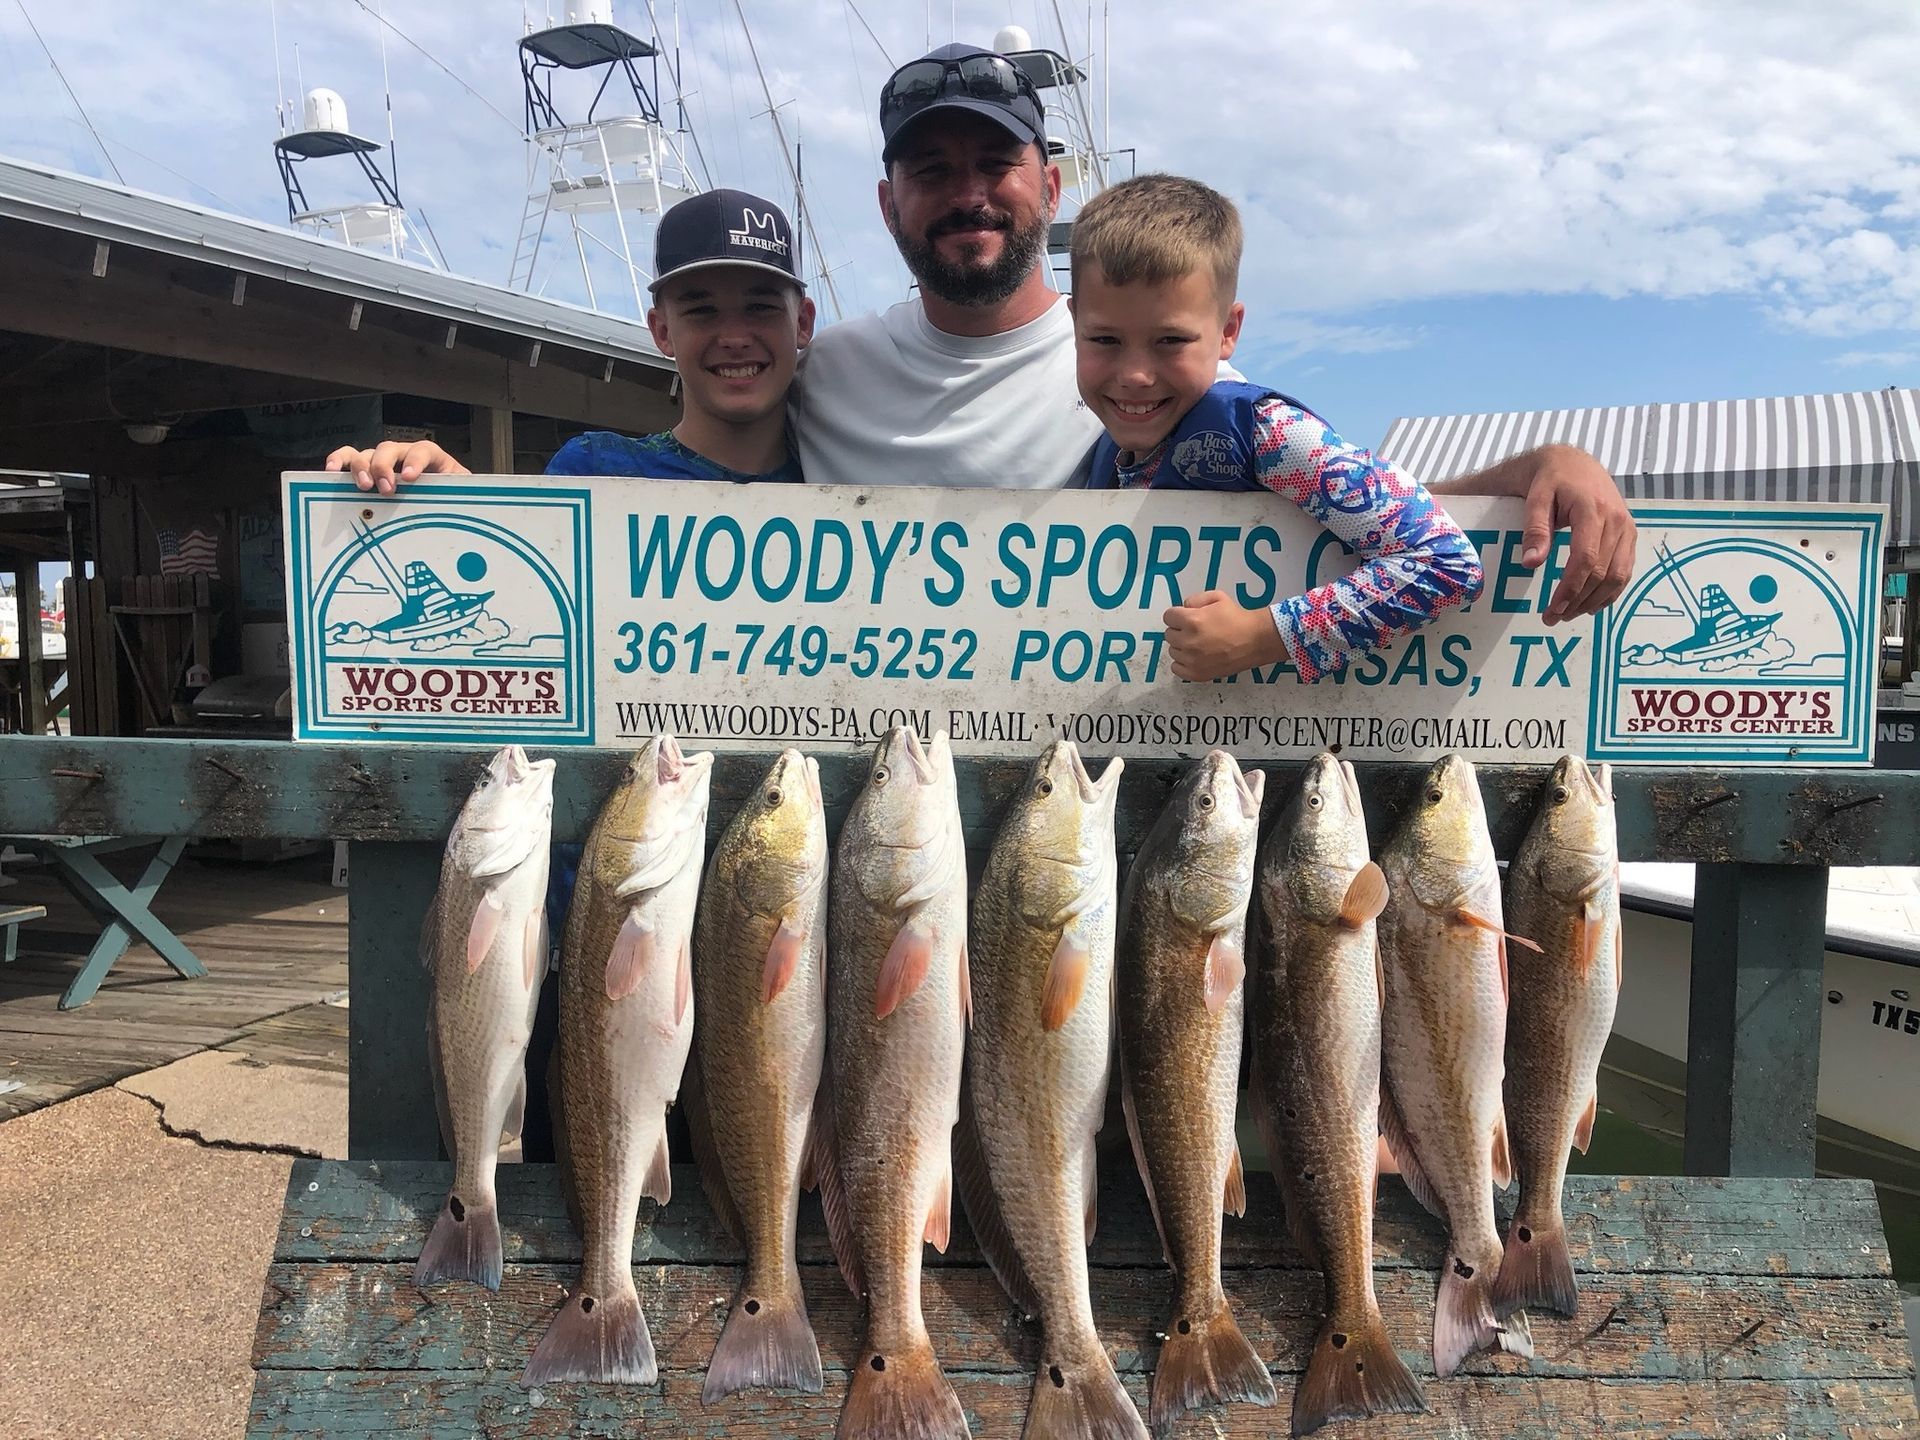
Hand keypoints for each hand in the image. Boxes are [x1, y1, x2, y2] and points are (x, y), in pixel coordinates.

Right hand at [324, 440, 469, 493]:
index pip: (424, 449)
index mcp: (431, 458)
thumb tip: (461, 509)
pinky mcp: (365, 469)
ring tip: (363, 486)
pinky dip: (338, 461)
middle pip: (390, 449)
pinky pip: (347, 458)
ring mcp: (382, 460)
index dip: (416, 460)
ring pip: (367, 453)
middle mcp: (404, 455)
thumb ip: (456, 498)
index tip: (411, 477)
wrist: (441, 502)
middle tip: (385, 489)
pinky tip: (331, 472)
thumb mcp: (456, 498)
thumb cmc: (448, 500)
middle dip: (385, 467)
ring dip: (362, 467)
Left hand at [1162, 591, 1288, 681]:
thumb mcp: (1217, 597)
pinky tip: (1194, 657)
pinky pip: (1176, 668)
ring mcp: (1192, 660)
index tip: (1187, 618)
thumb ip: (1195, 599)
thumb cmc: (1237, 618)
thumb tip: (1183, 609)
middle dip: (1180, 630)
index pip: (1168, 617)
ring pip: (1173, 651)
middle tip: (1196, 631)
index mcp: (1191, 620)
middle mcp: (1188, 641)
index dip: (1178, 615)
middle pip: (1169, 634)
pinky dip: (1182, 663)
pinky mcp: (1197, 674)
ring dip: (1182, 646)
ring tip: (1199, 644)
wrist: (1255, 640)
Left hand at [1518, 446, 1636, 623]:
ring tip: (1569, 614)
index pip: (1586, 559)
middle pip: (1603, 572)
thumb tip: (1531, 564)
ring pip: (1619, 575)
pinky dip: (1612, 591)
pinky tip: (1592, 604)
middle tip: (1554, 617)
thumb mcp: (1536, 498)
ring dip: (1595, 600)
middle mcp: (1617, 520)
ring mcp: (1627, 528)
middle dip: (1579, 600)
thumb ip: (1535, 530)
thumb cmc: (1551, 480)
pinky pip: (1626, 569)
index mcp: (1593, 510)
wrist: (1574, 464)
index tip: (1552, 609)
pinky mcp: (1630, 534)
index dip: (1570, 589)